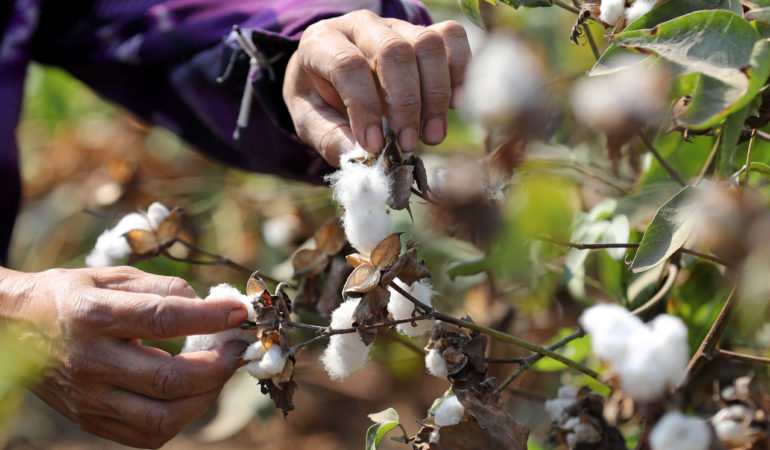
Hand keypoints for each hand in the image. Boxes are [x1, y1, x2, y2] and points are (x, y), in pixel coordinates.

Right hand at [5, 266, 247, 448]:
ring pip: (161, 419)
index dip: (210, 317)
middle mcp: (90, 361)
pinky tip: (191, 394)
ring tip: (218, 374)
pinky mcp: (90, 420)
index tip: (240, 312)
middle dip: (217, 367)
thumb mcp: (113, 277)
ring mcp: (88, 398)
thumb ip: (163, 287)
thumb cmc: (73, 296)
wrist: (13, 327)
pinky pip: (146, 435)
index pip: (163, 319)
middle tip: (236, 350)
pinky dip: (180, 418)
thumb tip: (210, 304)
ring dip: (204, 399)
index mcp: (95, 315)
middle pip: (168, 379)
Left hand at [283, 10, 470, 165]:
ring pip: (426, 44)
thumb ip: (330, 138)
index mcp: (321, 43)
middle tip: (408, 144)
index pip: (348, 66)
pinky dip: (459, 71)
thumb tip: (362, 158)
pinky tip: (452, 105)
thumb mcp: (310, 121)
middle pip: (393, 52)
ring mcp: (395, 24)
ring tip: (432, 135)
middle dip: (406, 104)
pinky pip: (452, 36)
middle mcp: (359, 25)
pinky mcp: (423, 30)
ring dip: (435, 94)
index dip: (365, 107)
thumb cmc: (321, 99)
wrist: (331, 75)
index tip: (375, 145)